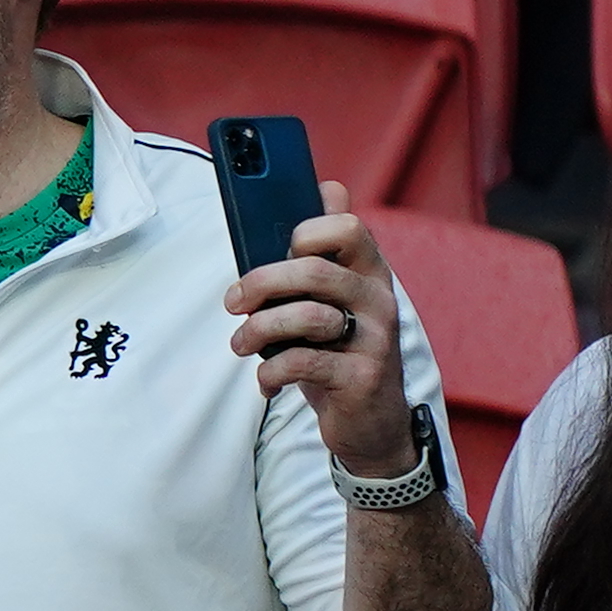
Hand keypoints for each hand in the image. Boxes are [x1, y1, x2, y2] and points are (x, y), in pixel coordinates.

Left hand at [227, 188, 423, 481]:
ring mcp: (375, 339)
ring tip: (241, 345)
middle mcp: (378, 299)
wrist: (370, 423)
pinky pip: (304, 362)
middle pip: (314, 269)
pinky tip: (266, 381)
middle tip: (233, 303)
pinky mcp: (363, 377)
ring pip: (307, 316)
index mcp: (367, 273)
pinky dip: (271, 372)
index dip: (305, 231)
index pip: (347, 227)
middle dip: (260, 283)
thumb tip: (325, 187)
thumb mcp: (328, 301)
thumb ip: (320, 253)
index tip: (276, 250)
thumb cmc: (337, 353)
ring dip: (258, 331)